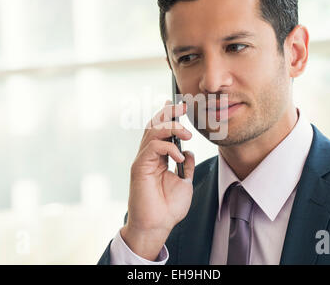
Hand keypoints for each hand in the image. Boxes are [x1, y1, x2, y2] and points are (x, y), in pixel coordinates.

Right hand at [121, 100, 194, 260]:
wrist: (158, 225)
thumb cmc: (169, 207)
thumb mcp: (184, 182)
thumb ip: (186, 165)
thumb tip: (190, 151)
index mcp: (158, 158)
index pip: (161, 131)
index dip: (169, 116)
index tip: (181, 106)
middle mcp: (149, 156)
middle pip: (154, 125)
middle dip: (168, 113)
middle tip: (182, 106)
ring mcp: (143, 160)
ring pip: (152, 132)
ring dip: (170, 127)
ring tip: (186, 133)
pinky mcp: (140, 167)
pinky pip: (152, 147)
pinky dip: (168, 147)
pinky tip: (179, 156)